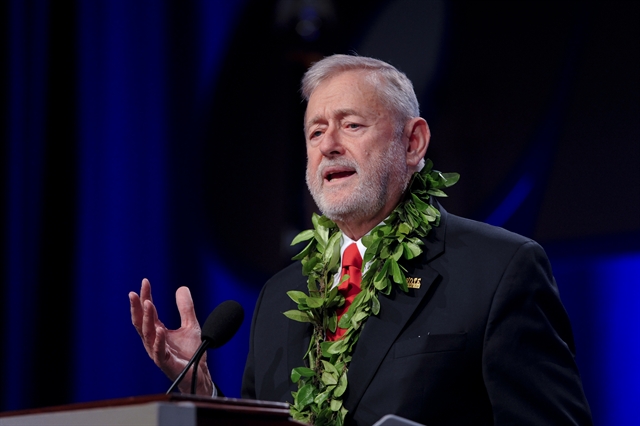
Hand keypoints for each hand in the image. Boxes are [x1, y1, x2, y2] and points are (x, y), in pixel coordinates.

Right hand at [129, 278, 212, 394]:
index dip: (145, 296)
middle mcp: (154, 341)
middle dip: (137, 307)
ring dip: (147, 319)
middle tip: (135, 292)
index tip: (145, 282)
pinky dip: (159, 340)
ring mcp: (157, 352)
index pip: (148, 312)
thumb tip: (182, 288)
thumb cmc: (191, 352)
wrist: (199, 374)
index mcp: (157, 331)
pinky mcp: (165, 363)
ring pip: (147, 334)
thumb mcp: (191, 325)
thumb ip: (186, 308)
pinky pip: (159, 351)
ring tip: (148, 303)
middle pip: (141, 322)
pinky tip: (159, 330)